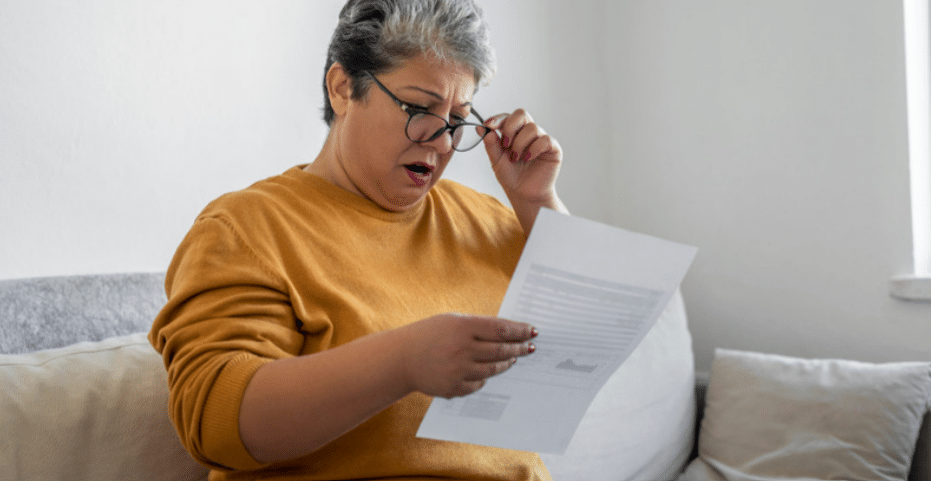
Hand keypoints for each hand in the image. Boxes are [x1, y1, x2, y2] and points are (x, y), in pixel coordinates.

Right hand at [399, 313, 536, 397]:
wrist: (401, 358)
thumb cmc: (429, 335)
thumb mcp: (452, 321)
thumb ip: (477, 326)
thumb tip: (508, 332)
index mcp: (462, 326)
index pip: (501, 329)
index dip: (519, 331)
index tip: (532, 331)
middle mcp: (462, 348)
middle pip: (501, 350)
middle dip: (519, 349)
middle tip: (529, 347)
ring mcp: (458, 370)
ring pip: (493, 369)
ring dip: (506, 363)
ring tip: (513, 358)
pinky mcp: (454, 387)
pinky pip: (479, 385)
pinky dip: (485, 378)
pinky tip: (488, 372)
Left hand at [482, 109, 562, 206]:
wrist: (524, 194)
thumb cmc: (511, 177)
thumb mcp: (496, 160)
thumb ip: (490, 144)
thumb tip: (480, 127)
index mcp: (514, 133)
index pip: (507, 117)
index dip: (498, 119)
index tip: (488, 125)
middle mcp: (528, 133)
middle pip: (521, 114)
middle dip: (510, 127)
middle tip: (505, 145)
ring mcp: (541, 139)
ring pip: (532, 128)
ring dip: (520, 144)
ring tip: (516, 158)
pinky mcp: (553, 148)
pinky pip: (545, 139)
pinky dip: (534, 149)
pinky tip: (528, 158)